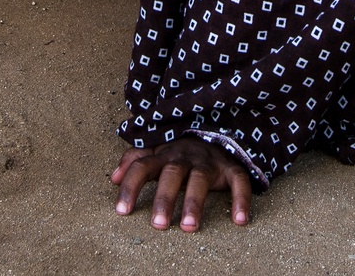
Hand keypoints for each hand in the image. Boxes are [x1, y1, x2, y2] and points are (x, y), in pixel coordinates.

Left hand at [112, 140, 252, 231]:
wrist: (216, 128)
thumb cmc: (180, 150)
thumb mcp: (156, 151)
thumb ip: (135, 160)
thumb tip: (113, 177)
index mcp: (164, 154)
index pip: (142, 167)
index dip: (130, 186)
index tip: (122, 211)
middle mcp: (185, 156)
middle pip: (171, 174)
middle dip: (164, 198)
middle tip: (158, 225)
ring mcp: (208, 161)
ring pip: (200, 180)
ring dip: (193, 203)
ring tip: (188, 227)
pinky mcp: (230, 167)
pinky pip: (238, 180)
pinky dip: (240, 198)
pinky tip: (239, 219)